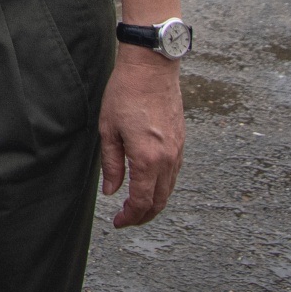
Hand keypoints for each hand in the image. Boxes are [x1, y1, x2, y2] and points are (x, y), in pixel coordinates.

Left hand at [100, 49, 183, 227]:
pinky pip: (174, 174)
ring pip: (169, 189)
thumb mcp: (108, 130)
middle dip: (143, 216)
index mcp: (147, 159)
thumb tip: (111, 191)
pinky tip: (149, 185)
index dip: (130, 217)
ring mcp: (178, 151)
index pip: (142, 201)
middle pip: (159, 201)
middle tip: (126, 220)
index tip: (118, 222)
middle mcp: (168, 159)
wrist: (152, 69)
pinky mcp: (182, 142)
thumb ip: (111, 164)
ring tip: (136, 207)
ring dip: (154, 203)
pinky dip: (163, 187)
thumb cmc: (125, 94)